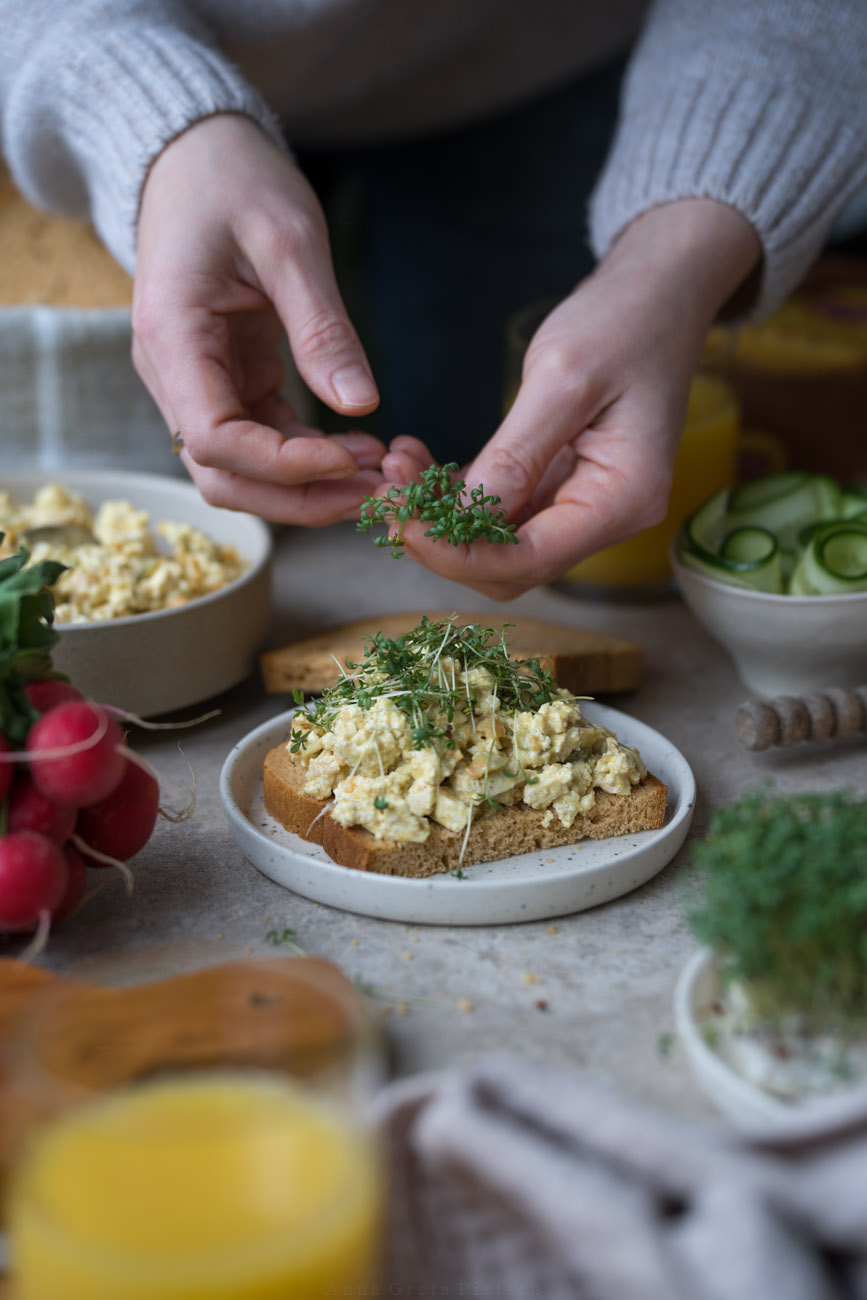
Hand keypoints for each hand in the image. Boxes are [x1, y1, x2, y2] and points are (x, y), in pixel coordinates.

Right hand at [134, 114, 383, 522]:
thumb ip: (321, 326)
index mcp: (171, 337)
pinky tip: (357, 448)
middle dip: (298, 498)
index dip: (284, 465)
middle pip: (222, 476)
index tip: (351, 457)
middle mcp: (171, 374)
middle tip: (374, 492)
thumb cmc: (235, 181)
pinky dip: (307, 458)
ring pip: (240, 472)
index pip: (215, 440)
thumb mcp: (289, 240)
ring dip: (306, 487)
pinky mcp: (226, 384)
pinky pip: (261, 443)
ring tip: (374, 474)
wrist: (196, 158)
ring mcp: (195, 384)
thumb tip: (361, 407)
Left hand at [382, 200, 760, 598]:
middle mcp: (608, 516)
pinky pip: (503, 510)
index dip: (460, 556)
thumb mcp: (562, 380)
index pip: (530, 560)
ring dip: (442, 519)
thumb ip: (516, 454)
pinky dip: (459, 495)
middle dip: (444, 543)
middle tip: (389, 498)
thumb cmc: (624, 321)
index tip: (403, 526)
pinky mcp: (562, 484)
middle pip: (512, 567)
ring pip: (500, 543)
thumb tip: (464, 515)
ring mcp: (585, 503)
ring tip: (395, 470)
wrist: (659, 289)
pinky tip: (419, 463)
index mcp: (622, 500)